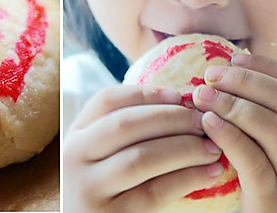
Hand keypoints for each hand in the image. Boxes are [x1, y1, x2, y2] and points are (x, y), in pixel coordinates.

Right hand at [64, 85, 223, 212]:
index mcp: (75, 134)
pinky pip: (155, 191)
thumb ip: (123, 129)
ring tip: (211, 147)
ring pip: (141, 157)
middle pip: (125, 123)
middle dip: (170, 118)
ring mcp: (89, 188)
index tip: (178, 94)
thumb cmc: (106, 183)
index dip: (144, 93)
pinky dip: (187, 178)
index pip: (106, 100)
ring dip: (184, 147)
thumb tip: (176, 102)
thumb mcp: (101, 152)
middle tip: (202, 120)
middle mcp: (74, 156)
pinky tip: (209, 173)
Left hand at [193, 54, 276, 212]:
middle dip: (247, 83)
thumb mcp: (249, 134)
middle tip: (211, 75)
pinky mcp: (271, 202)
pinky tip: (208, 121)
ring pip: (274, 130)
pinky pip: (255, 164)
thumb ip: (248, 108)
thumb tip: (228, 70)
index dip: (266, 69)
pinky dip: (231, 136)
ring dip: (235, 105)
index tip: (235, 58)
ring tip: (202, 94)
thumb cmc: (240, 170)